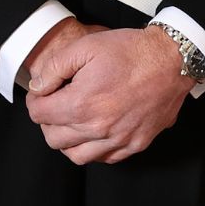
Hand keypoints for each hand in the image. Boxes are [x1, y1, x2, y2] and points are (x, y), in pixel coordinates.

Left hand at [25, 25, 193, 164]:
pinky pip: (105, 159)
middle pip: (54, 139)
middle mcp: (99, 129)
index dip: (35, 101)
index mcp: (82, 104)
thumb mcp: (84, 46)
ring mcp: (119, 140)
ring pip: (77, 156)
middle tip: (52, 104)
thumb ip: (54, 68)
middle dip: (46, 121)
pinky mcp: (136, 144)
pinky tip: (93, 130)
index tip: (40, 93)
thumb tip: (37, 87)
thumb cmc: (129, 51)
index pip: (40, 115)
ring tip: (70, 120)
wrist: (170, 60)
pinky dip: (93, 149)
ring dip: (67, 140)